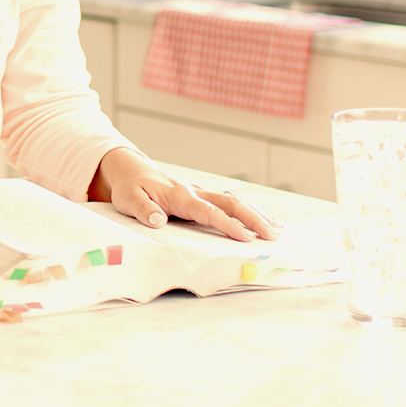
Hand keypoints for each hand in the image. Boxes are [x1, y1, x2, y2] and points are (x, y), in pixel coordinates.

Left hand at [93, 148, 280, 242]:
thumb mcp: (128, 199)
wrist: (130, 168)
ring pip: (233, 201)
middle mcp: (194, 192)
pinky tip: (261, 219)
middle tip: (273, 236)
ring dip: (255, 214)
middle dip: (253, 219)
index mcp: (180, 195)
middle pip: (230, 203)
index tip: (247, 238)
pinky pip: (227, 202)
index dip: (228, 225)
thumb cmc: (130, 187)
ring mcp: (200, 192)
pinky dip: (246, 210)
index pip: (209, 212)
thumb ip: (143, 210)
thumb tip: (159, 221)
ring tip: (277, 229)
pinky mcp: (200, 196)